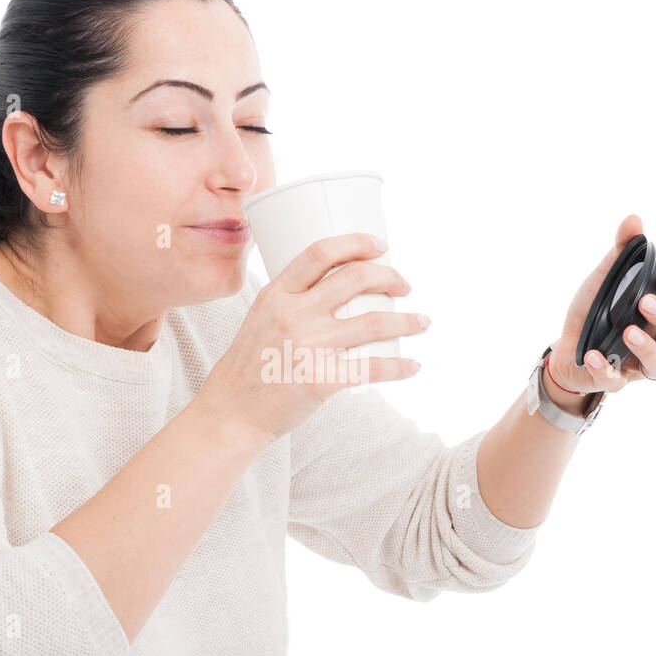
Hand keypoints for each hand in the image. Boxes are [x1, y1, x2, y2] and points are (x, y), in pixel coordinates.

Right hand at [198, 232, 426, 443]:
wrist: (232, 412)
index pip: (320, 252)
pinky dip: (400, 367)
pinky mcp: (320, 380)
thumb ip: (292, 300)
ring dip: (407, 320)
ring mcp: (308, 347)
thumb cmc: (249, 366)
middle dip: (391, 276)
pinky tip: (414, 366)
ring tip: (423, 321)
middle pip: (355, 278)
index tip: (381, 245)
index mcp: (276, 294)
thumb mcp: (259, 318)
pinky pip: (372, 368)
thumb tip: (336, 287)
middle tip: (405, 286)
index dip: (356, 242)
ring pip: (373, 322)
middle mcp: (292, 315)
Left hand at [548, 214, 655, 393]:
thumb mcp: (606, 278)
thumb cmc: (597, 310)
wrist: (567, 346)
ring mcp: (639, 364)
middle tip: (645, 302)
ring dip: (647, 348)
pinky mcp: (616, 380)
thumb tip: (633, 220)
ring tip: (628, 331)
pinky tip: (594, 356)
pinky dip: (606, 370)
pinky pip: (617, 382)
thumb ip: (622, 252)